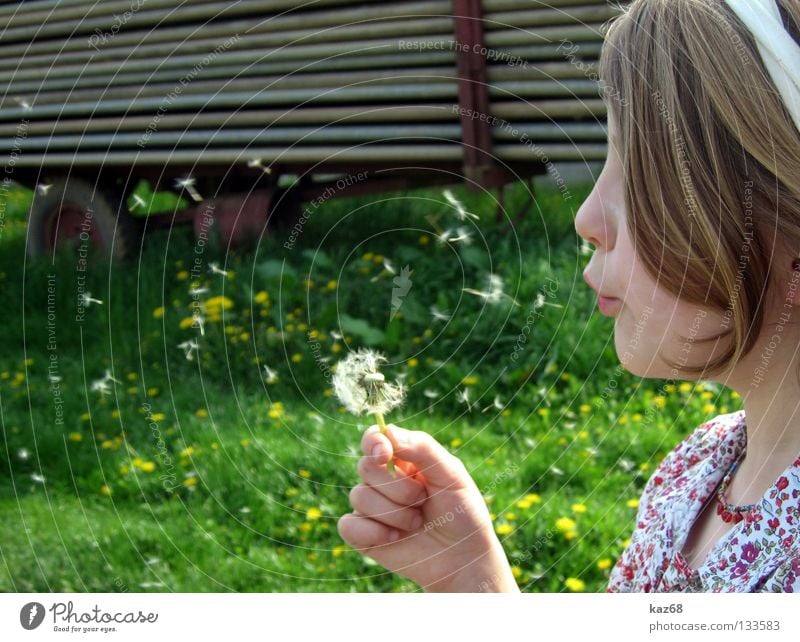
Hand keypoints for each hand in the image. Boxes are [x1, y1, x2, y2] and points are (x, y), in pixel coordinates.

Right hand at [337, 423, 518, 591]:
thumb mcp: (452, 475)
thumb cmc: (462, 512)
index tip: (385, 455)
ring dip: (393, 513)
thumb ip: (423, 448)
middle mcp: (383, 480)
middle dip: (398, 488)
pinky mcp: (364, 535)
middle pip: (366, 467)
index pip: (374, 438)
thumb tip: (388, 432)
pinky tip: (395, 538)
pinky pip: (347, 525)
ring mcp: (371, 507)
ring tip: (417, 523)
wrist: (463, 559)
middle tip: (423, 500)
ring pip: (359, 496)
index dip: (374, 443)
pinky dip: (373, 532)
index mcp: (403, 459)